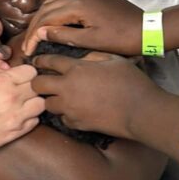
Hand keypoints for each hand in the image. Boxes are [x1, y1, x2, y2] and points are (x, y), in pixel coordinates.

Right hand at [0, 64, 44, 156]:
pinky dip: (30, 118)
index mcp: (1, 81)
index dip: (27, 74)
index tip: (23, 78)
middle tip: (23, 92)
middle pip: (39, 87)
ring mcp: (16, 116)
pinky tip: (18, 117)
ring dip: (34, 103)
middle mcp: (12, 97)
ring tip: (23, 105)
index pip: (31, 71)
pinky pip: (35, 121)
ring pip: (41, 104)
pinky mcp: (17, 132)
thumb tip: (8, 71)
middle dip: (32, 87)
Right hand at [22, 0, 142, 56]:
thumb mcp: (91, 41)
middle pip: (49, 7)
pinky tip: (61, 1)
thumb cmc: (121, 39)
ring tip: (40, 25)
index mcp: (77, 5)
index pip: (46, 19)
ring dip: (47, 9)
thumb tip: (40, 32)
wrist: (147, 30)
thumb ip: (64, 35)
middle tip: (30, 41)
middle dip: (36, 24)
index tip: (28, 50)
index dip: (34, 35)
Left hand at [31, 50, 159, 140]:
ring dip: (51, 99)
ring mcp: (70, 108)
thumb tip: (81, 57)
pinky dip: (66, 114)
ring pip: (46, 104)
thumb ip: (93, 56)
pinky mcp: (76, 123)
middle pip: (38, 84)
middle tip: (43, 82)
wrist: (141, 111)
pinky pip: (63, 118)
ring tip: (60, 98)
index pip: (48, 61)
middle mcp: (67, 88)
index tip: (37, 61)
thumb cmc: (131, 82)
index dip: (40, 60)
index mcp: (76, 68)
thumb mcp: (113, 59)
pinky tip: (75, 111)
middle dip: (37, 82)